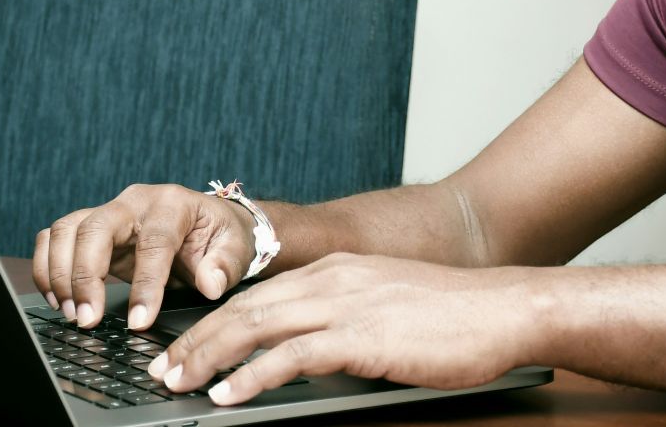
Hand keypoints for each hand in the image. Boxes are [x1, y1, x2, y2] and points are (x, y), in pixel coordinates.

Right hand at [32, 184, 255, 329]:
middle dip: (84, 276)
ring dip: (60, 273)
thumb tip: (209, 284)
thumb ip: (223, 266)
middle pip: (95, 228)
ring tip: (71, 313)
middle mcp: (134, 202)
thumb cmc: (221, 237)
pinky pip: (55, 238)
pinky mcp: (91, 228)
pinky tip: (59, 299)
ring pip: (66, 230)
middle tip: (87, 319)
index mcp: (172, 204)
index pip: (153, 242)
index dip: (144, 283)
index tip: (139, 321)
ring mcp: (109, 212)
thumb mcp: (235, 249)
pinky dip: (48, 267)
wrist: (210, 225)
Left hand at [147, 253, 539, 405]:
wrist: (504, 309)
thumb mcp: (388, 307)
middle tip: (162, 368)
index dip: (214, 321)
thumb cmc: (457, 317)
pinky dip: (251, 376)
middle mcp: (333, 280)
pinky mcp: (360, 336)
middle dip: (196, 339)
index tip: (183, 345)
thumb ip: (346, 322)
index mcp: (338, 271)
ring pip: (255, 326)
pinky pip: (291, 355)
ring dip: (208, 357)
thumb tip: (308, 355)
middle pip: (245, 307)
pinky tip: (228, 394)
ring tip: (177, 382)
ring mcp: (345, 305)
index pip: (258, 294)